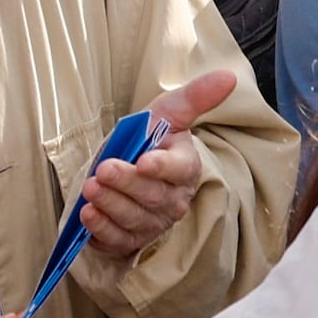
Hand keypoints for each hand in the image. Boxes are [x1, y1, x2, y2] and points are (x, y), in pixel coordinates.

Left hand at [79, 71, 233, 261]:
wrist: (129, 165)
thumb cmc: (151, 138)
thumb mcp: (168, 113)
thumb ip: (196, 96)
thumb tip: (230, 75)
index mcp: (185, 168)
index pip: (179, 170)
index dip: (162, 167)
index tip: (144, 161)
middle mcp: (173, 200)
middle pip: (152, 196)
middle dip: (126, 183)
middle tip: (103, 170)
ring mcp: (153, 223)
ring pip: (134, 219)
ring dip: (111, 205)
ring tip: (90, 190)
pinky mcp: (131, 240)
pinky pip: (119, 241)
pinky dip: (102, 230)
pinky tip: (88, 216)